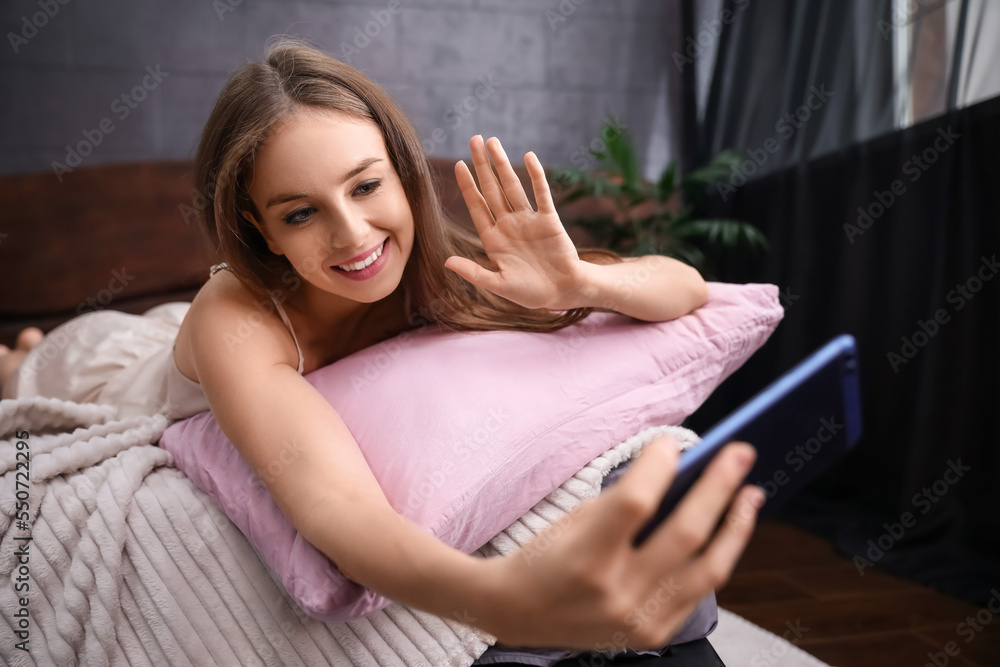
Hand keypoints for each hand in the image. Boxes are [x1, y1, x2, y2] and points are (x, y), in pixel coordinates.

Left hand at [446, 135, 591, 310]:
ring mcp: (528, 220)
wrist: (562, 292)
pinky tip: (528, 157)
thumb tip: (446, 262)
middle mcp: (509, 225)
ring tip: (493, 142)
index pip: (476, 206)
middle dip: (482, 165)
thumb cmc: (530, 292)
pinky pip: (541, 193)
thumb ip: (473, 273)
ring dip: (502, 164)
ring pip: (513, 186)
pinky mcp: (549, 220)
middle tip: (473, 139)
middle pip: (492, 189)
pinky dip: (535, 175)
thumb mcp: (498, 284)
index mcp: (494, 239)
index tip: (458, 165)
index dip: (467, 186)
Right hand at [478, 436, 764, 650]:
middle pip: (685, 533)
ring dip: (735, 526)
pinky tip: (725, 534)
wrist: (518, 612)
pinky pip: (700, 593)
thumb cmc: (544, 556)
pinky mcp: (652, 635)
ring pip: (709, 570)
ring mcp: (638, 619)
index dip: (658, 466)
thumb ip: (624, 500)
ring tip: (751, 494)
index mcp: (585, 556)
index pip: (635, 503)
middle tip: (740, 452)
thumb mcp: (572, 518)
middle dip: (719, 486)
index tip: (671, 442)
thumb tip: (677, 470)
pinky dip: (717, 557)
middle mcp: (616, 593)